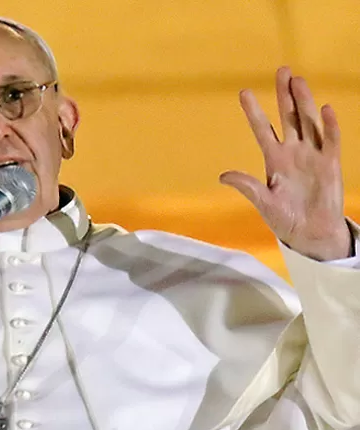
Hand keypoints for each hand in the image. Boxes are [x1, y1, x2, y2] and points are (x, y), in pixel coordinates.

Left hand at [220, 67, 350, 260]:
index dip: (253, 111)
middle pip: (288, 117)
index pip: (262, 129)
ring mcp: (313, 155)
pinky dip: (329, 126)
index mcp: (274, 159)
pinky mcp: (330, 164)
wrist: (310, 234)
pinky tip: (325, 109)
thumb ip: (247, 186)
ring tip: (299, 81)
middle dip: (285, 95)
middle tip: (282, 70)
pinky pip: (330, 141)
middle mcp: (294, 152)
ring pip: (308, 122)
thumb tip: (223, 176)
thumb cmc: (285, 219)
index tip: (244, 92)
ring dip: (304, 102)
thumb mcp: (263, 202)